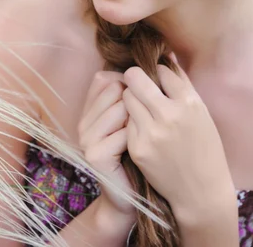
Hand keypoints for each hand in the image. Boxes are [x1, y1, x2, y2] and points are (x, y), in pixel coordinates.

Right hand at [78, 71, 136, 219]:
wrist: (137, 199)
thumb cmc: (145, 154)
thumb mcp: (141, 117)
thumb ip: (146, 88)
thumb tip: (168, 53)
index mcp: (91, 110)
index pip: (106, 77)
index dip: (129, 86)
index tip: (144, 102)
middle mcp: (84, 121)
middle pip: (114, 89)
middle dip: (137, 103)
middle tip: (145, 125)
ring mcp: (86, 138)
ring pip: (121, 108)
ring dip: (140, 122)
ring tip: (143, 138)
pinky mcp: (94, 155)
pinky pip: (124, 133)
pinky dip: (139, 140)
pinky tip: (141, 151)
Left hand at [122, 53, 234, 220]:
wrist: (201, 191)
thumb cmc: (204, 147)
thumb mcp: (201, 112)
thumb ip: (182, 83)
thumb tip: (166, 54)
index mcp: (189, 103)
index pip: (162, 70)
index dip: (159, 72)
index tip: (160, 79)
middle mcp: (170, 116)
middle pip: (136, 78)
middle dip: (135, 78)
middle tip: (137, 83)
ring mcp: (152, 133)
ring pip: (126, 97)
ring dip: (132, 99)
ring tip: (142, 107)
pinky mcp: (138, 148)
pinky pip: (126, 122)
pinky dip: (132, 122)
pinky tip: (143, 130)